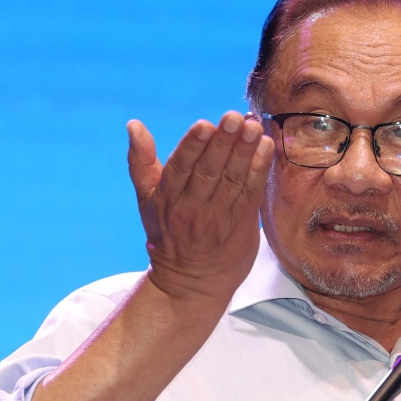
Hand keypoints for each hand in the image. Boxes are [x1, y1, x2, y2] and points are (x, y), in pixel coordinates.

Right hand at [127, 111, 274, 303]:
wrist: (192, 282)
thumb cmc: (167, 232)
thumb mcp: (147, 199)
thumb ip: (141, 161)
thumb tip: (134, 125)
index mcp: (167, 199)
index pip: (180, 169)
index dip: (193, 147)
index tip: (204, 125)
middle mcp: (192, 209)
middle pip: (209, 172)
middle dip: (224, 143)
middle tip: (236, 118)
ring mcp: (218, 218)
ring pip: (233, 181)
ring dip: (246, 152)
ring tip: (254, 127)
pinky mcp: (242, 225)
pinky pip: (252, 194)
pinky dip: (260, 170)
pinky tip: (266, 148)